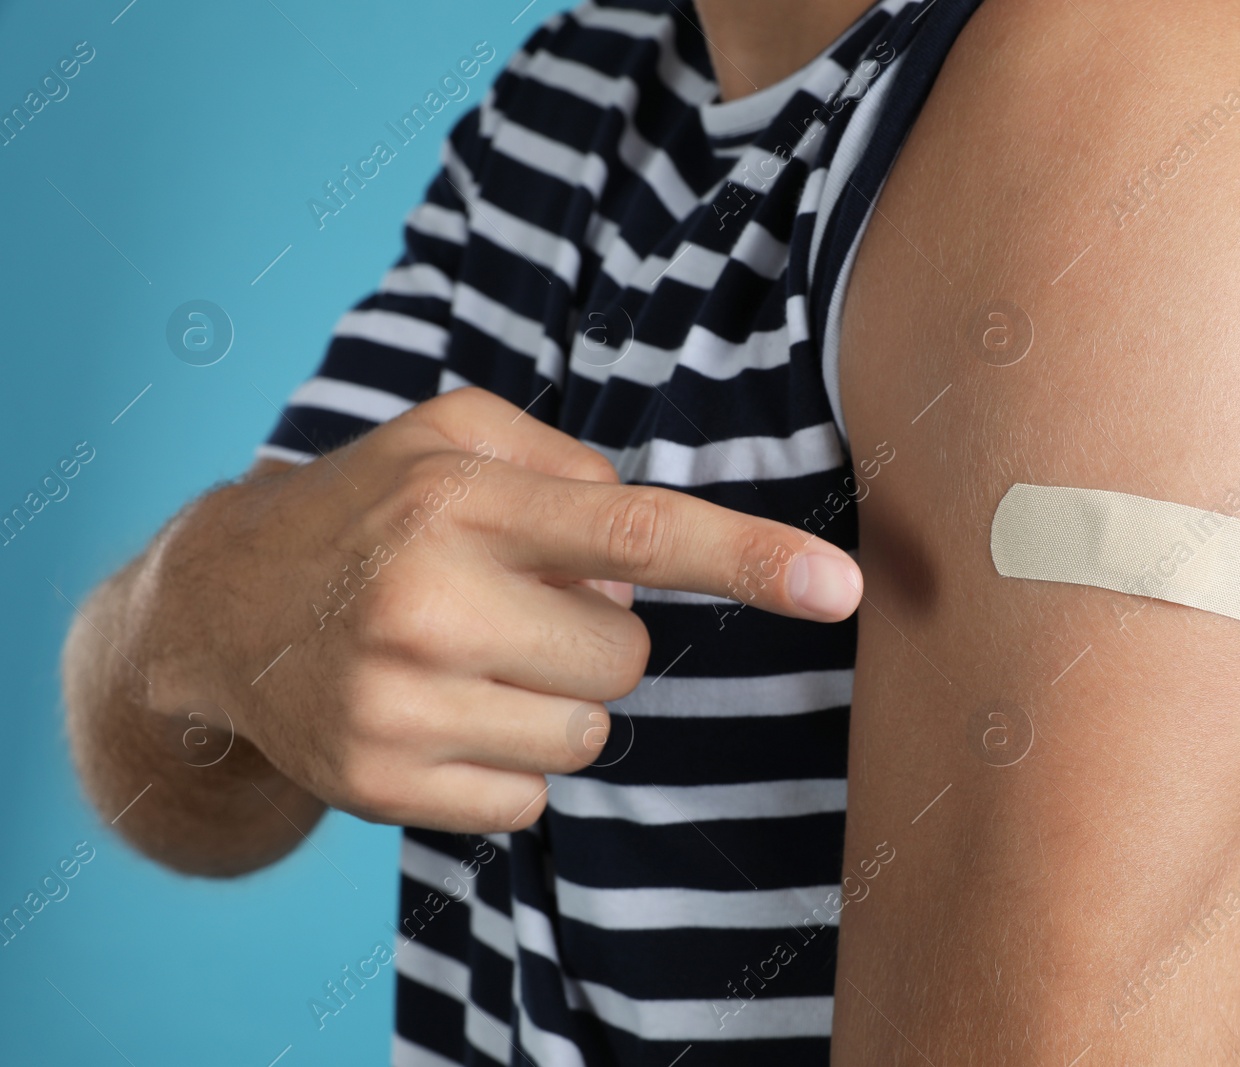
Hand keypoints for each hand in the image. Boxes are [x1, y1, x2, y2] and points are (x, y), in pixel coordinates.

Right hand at [146, 387, 861, 832]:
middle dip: (596, 630)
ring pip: (587, 733)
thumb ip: (567, 462)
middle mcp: (426, 601)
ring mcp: (397, 703)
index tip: (839, 587)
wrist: (221, 608)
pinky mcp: (379, 784)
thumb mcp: (450, 436)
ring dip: (554, 697)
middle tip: (513, 602)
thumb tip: (652, 552)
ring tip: (469, 655)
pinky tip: (441, 711)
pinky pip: (531, 799)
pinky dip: (509, 760)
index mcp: (459, 500)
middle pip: (626, 654)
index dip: (748, 559)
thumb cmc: (367, 510)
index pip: (637, 531)